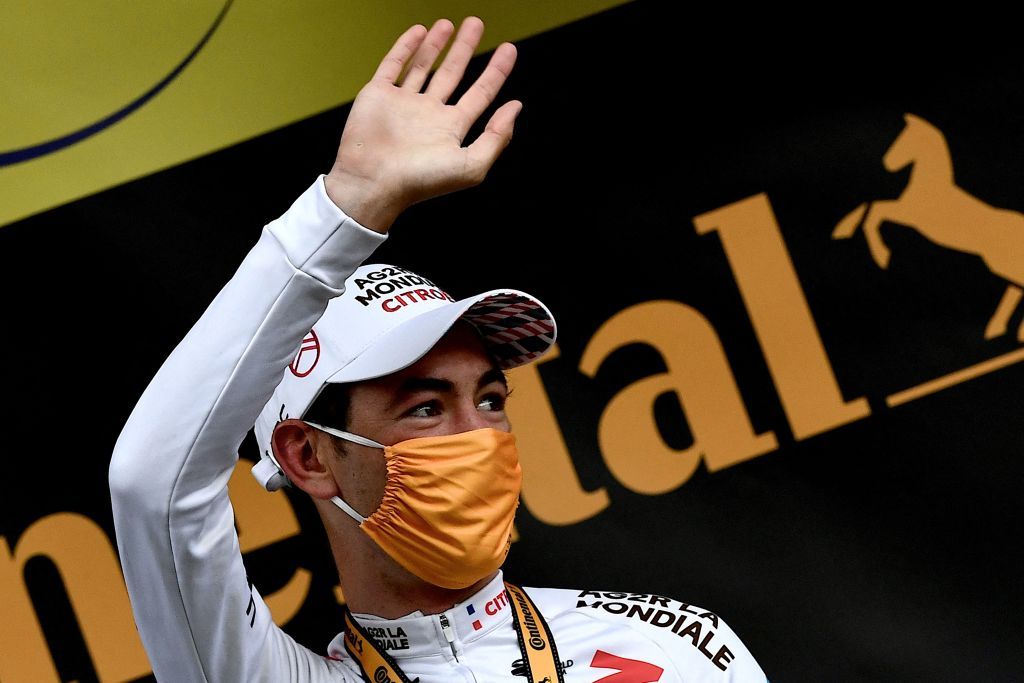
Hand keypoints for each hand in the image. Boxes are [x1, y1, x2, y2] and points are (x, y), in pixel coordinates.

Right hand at [324, 17, 520, 232]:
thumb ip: (497, 138)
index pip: (480, 94)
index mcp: (451, 131)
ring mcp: (403, 103)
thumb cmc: (421, 182)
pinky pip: (394, 65)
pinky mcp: (378, 95)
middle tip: (477, 23)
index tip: (509, 49)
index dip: (496, 72)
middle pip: (453, 74)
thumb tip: (515, 108)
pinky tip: (420, 31)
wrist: (373, 183)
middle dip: (466, 48)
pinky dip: (405, 47)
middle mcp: (428, 115)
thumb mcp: (472, 165)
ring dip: (437, 44)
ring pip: (423, 66)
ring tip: (448, 24)